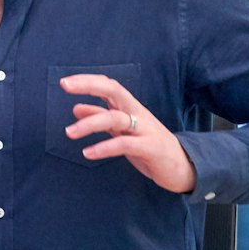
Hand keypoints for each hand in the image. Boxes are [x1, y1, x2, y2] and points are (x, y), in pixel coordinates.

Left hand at [59, 73, 195, 193]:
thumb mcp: (122, 131)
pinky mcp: (150, 148)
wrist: (184, 168)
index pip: (108, 86)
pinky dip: (103, 148)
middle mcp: (137, 114)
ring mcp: (145, 130)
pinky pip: (124, 144)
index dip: (87, 81)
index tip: (65, 82)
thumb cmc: (149, 147)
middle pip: (114, 90)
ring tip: (69, 132)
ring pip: (115, 118)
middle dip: (89, 85)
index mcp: (130, 108)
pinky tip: (87, 153)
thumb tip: (76, 108)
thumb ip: (101, 118)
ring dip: (89, 124)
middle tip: (65, 85)